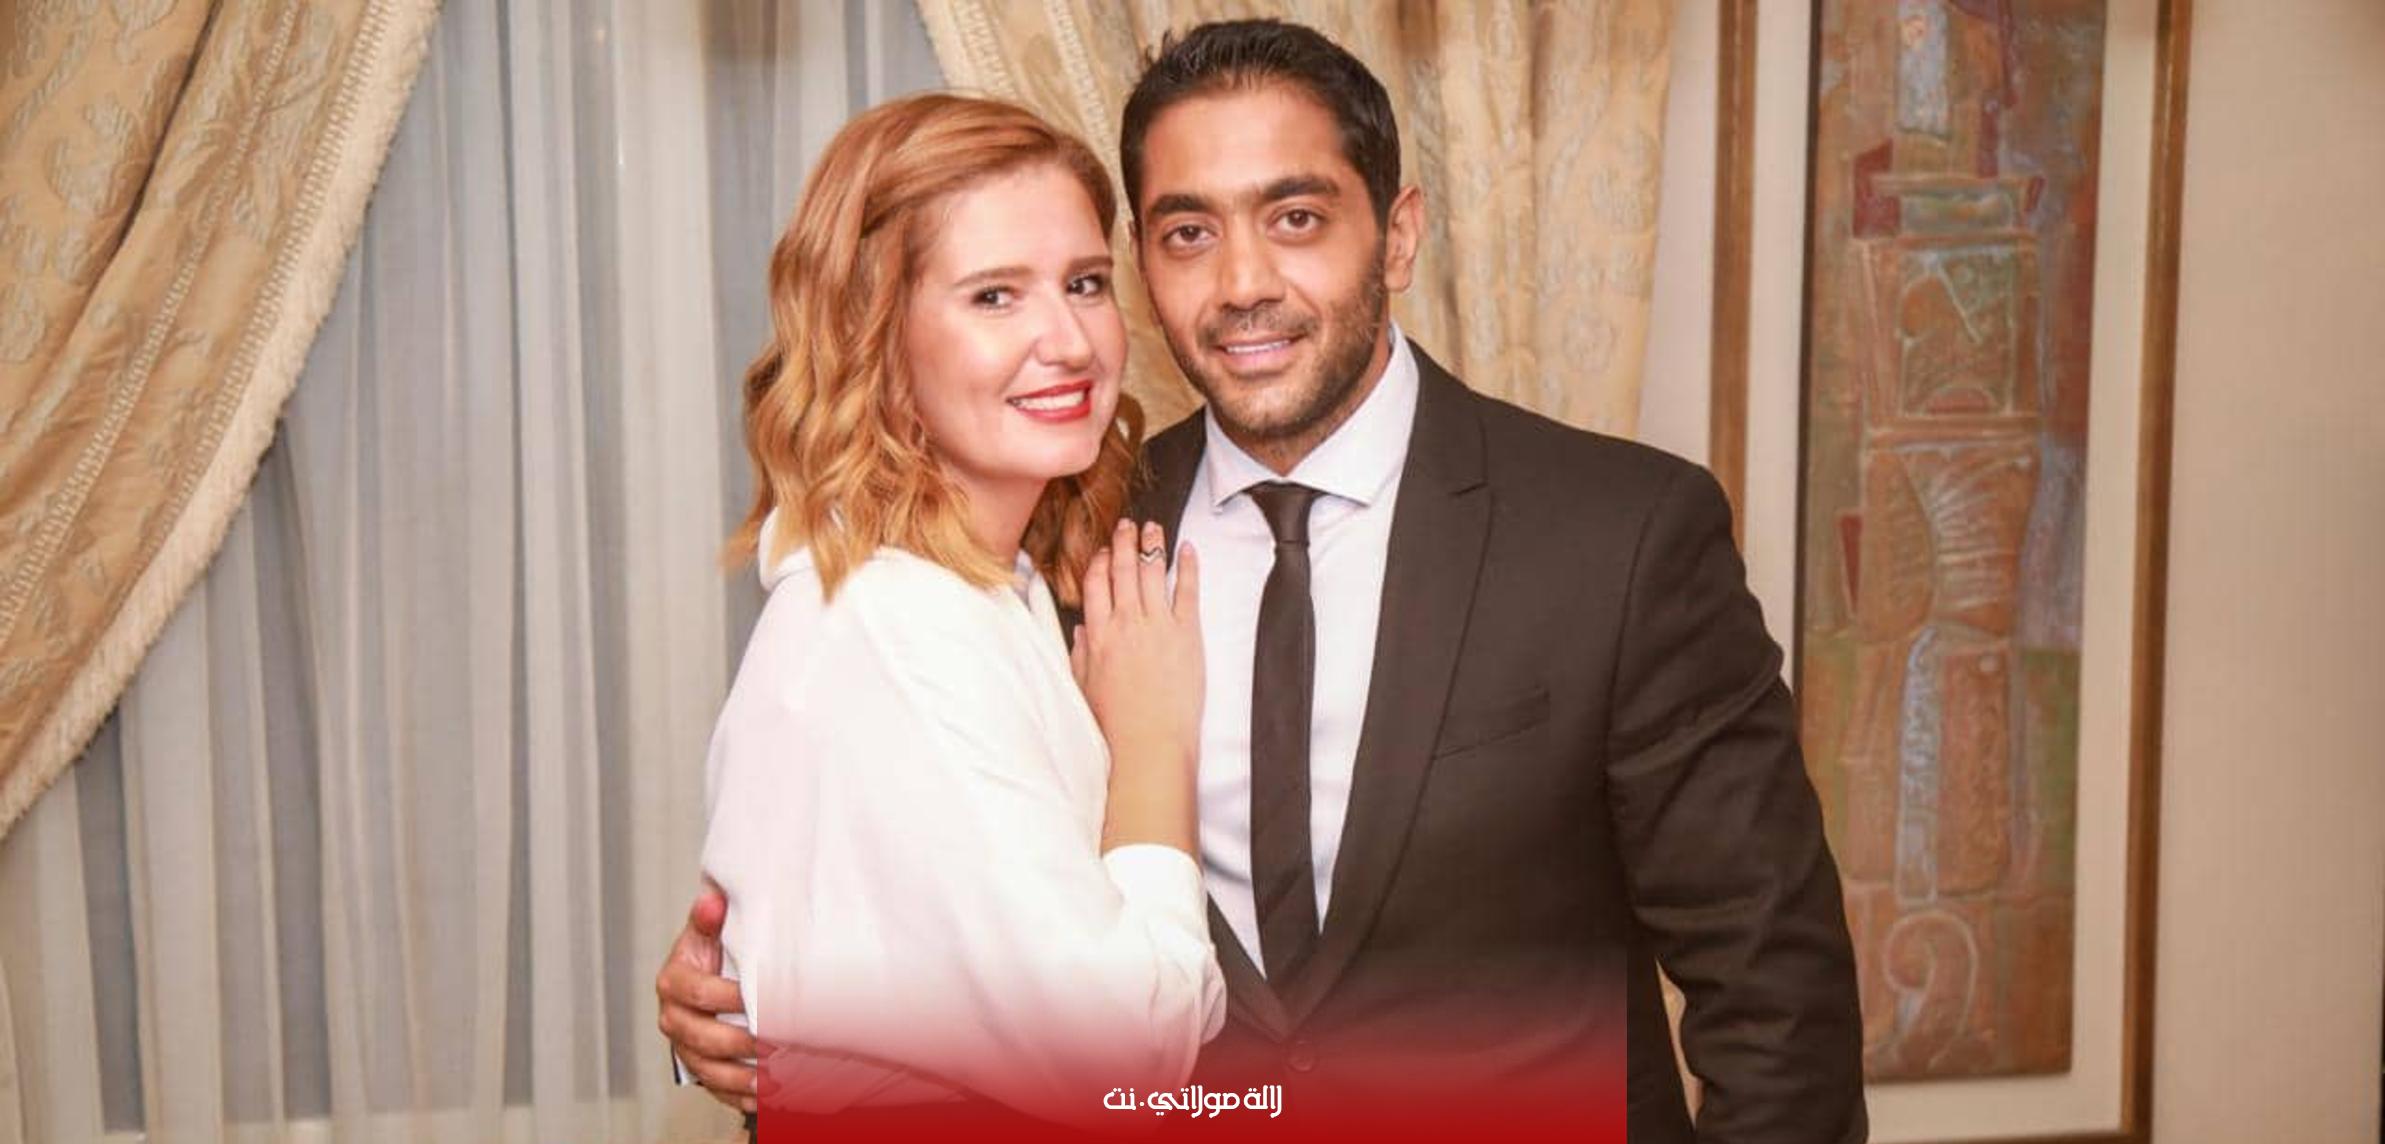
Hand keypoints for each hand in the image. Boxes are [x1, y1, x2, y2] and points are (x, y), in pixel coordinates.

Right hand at [654, 881, 758, 1112]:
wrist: (702, 977)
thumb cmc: (709, 954)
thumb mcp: (707, 932)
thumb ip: (709, 919)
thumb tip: (712, 899)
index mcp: (674, 982)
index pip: (698, 993)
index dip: (727, 997)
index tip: (757, 999)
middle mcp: (674, 1018)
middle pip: (703, 1038)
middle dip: (739, 1043)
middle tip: (773, 1043)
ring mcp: (686, 1047)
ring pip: (708, 1070)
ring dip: (741, 1078)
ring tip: (773, 1080)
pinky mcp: (699, 1069)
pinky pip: (717, 1089)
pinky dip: (741, 1097)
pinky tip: (766, 1098)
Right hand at [1073, 520, 1202, 852]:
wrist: (1150, 743)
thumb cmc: (1115, 723)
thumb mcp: (1083, 686)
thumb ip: (1079, 652)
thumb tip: (1081, 628)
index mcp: (1098, 635)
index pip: (1096, 583)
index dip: (1099, 561)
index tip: (1103, 550)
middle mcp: (1126, 623)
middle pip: (1123, 569)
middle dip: (1124, 542)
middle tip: (1128, 524)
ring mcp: (1158, 626)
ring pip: (1152, 572)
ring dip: (1152, 545)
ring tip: (1153, 527)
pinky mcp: (1188, 634)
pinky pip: (1187, 590)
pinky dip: (1188, 566)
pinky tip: (1187, 549)